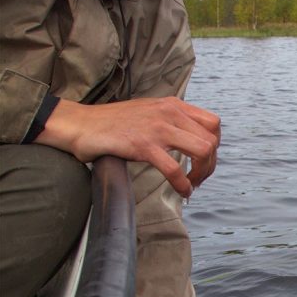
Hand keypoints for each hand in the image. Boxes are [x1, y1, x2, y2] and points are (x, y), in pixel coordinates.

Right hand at [36, 96, 219, 197]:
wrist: (80, 124)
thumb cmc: (112, 123)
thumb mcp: (148, 113)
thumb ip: (170, 120)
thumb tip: (190, 139)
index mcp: (173, 105)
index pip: (213, 123)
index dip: (215, 146)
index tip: (204, 161)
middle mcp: (170, 113)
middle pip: (212, 140)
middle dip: (210, 164)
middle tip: (198, 178)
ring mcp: (157, 128)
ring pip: (202, 151)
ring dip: (202, 174)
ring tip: (191, 185)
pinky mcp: (143, 145)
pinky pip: (175, 169)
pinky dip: (184, 184)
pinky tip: (183, 192)